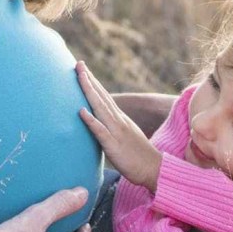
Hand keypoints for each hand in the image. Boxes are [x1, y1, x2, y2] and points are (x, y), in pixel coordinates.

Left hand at [76, 61, 161, 190]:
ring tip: (79, 77)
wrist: (154, 168)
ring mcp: (117, 132)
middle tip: (78, 63)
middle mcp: (118, 121)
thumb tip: (100, 122)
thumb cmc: (138, 155)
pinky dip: (91, 120)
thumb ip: (113, 127)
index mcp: (120, 119)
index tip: (83, 69)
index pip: (104, 97)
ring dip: (89, 92)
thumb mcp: (125, 136)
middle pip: (102, 97)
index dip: (93, 83)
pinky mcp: (114, 145)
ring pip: (100, 108)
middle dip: (89, 80)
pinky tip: (81, 111)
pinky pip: (101, 131)